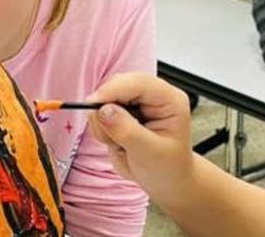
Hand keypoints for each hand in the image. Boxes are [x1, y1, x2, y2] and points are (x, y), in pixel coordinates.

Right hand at [87, 74, 196, 192]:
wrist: (167, 181)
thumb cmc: (168, 167)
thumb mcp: (149, 153)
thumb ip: (126, 131)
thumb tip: (104, 110)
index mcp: (170, 100)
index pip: (138, 83)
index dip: (113, 91)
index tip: (93, 107)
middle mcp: (154, 96)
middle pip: (118, 86)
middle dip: (106, 110)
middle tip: (109, 137)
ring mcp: (138, 102)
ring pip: (106, 98)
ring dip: (104, 123)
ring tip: (120, 145)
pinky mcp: (125, 111)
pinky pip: (101, 111)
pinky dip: (102, 128)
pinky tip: (117, 142)